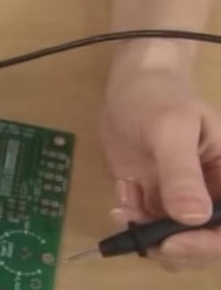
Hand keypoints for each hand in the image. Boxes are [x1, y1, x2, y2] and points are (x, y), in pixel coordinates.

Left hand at [99, 40, 220, 270]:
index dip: (207, 245)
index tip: (172, 244)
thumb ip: (181, 172)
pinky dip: (131, 219)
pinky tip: (121, 195)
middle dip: (174, 247)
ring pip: (174, 240)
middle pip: (205, 243)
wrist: (131, 84)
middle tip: (141, 235)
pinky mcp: (154, 197)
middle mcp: (211, 195)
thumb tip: (193, 217)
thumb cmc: (159, 98)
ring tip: (125, 207)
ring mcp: (181, 199)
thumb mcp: (172, 129)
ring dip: (147, 234)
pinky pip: (146, 223)